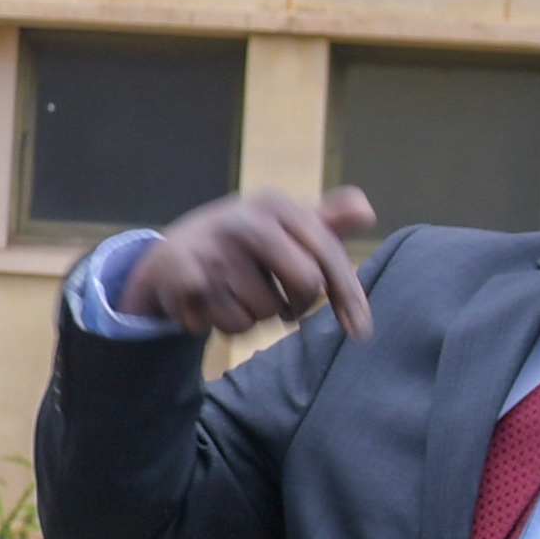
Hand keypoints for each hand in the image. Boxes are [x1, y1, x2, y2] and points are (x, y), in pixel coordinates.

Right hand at [119, 188, 380, 338]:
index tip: (361, 333)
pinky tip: (210, 306)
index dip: (349, 296)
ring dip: (255, 317)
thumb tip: (367, 211)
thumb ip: (328, 221)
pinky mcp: (186, 276)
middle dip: (298, 306)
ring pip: (265, 313)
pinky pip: (231, 324)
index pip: (328, 255)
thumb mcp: (285, 226)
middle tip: (282, 305)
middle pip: (307, 286)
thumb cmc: (244, 242)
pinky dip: (224, 323)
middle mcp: (247, 220)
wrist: (172, 254)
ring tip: (234, 295)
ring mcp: (215, 248)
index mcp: (277, 205)